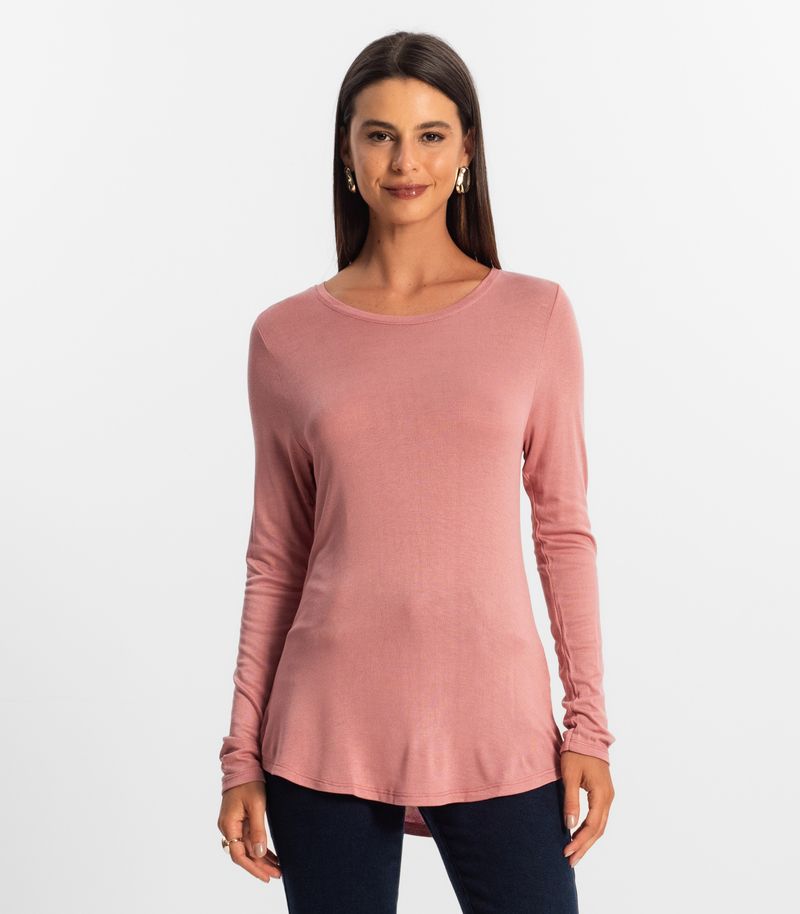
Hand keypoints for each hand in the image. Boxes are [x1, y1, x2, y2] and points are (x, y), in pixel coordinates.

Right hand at [218, 781, 281, 882]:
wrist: (243, 765)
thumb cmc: (249, 782)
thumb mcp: (256, 805)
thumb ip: (257, 830)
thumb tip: (258, 854)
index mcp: (229, 825)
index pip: (239, 855)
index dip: (253, 868)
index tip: (266, 877)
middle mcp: (228, 828)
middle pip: (243, 854)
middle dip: (260, 866)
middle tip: (277, 875)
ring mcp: (233, 824)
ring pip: (247, 848)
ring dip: (261, 858)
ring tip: (277, 869)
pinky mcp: (239, 820)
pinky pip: (248, 839)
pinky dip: (259, 847)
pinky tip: (271, 856)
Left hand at [560, 750, 613, 867]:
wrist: (588, 735)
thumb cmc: (577, 752)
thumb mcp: (570, 775)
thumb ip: (570, 800)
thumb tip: (569, 826)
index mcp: (601, 795)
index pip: (592, 826)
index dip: (579, 841)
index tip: (567, 851)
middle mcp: (608, 798)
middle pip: (598, 830)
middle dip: (584, 846)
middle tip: (571, 861)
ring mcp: (607, 796)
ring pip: (600, 825)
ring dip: (587, 840)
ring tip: (575, 853)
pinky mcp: (603, 793)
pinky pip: (599, 817)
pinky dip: (590, 829)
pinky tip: (580, 835)